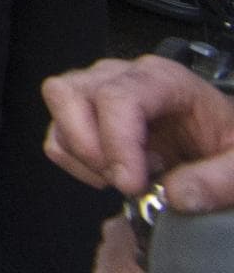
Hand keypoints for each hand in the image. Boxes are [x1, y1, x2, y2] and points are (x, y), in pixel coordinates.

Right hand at [45, 55, 233, 209]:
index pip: (118, 97)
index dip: (117, 142)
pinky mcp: (86, 114)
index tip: (132, 185)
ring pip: (59, 109)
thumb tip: (176, 197)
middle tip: (127, 181)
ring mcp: (99, 90)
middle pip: (70, 92)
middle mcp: (123, 76)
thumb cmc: (230, 142)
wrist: (223, 141)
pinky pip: (57, 135)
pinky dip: (74, 162)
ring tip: (125, 175)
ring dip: (82, 153)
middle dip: (90, 146)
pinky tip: (112, 173)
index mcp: (164, 79)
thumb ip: (218, 180)